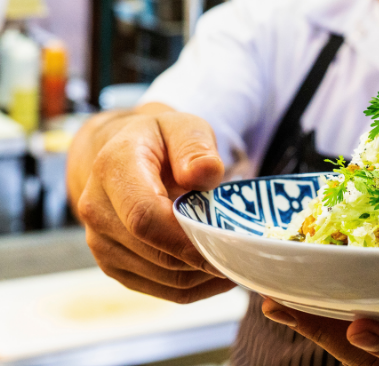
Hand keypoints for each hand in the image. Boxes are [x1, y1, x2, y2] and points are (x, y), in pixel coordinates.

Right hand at [68, 105, 234, 302]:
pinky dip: (195, 285)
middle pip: (156, 252)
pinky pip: (161, 288)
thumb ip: (195, 146)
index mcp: (112, 168)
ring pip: (163, 277)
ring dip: (204, 274)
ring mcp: (100, 243)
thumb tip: (206, 172)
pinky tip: (217, 267)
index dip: (187, 238)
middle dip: (205, 256)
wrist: (125, 156)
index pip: (145, 216)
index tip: (228, 243)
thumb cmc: (159, 140)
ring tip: (236, 255)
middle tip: (246, 251)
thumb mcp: (182, 126)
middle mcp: (96, 209)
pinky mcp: (113, 266)